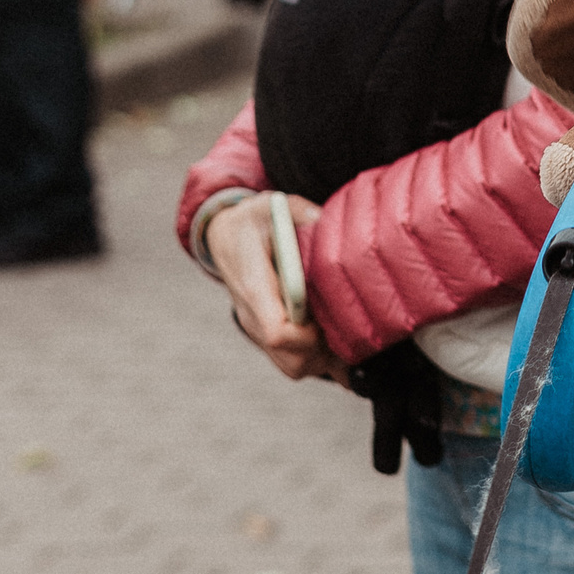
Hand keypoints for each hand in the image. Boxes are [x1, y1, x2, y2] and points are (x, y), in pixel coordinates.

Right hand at [205, 192, 346, 383]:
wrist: (223, 235)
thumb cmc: (252, 220)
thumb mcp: (273, 207)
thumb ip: (300, 212)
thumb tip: (324, 219)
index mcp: (255, 288)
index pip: (277, 332)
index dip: (308, 336)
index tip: (328, 318)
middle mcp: (254, 316)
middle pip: (291, 360)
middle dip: (325, 352)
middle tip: (349, 326)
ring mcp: (259, 328)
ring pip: (293, 367)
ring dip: (324, 358)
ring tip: (346, 331)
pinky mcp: (267, 333)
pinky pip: (291, 361)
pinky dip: (317, 357)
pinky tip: (338, 336)